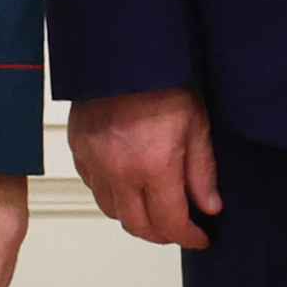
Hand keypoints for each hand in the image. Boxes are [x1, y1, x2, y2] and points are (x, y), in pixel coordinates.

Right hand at [68, 85, 220, 248]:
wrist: (124, 49)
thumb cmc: (163, 77)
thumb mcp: (197, 123)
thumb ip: (202, 172)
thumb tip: (208, 206)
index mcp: (153, 166)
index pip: (171, 224)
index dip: (189, 237)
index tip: (200, 237)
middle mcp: (119, 171)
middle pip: (138, 227)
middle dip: (162, 235)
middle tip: (179, 228)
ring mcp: (94, 161)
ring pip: (112, 211)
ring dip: (135, 217)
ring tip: (154, 207)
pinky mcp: (78, 148)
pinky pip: (94, 186)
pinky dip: (111, 194)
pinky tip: (127, 183)